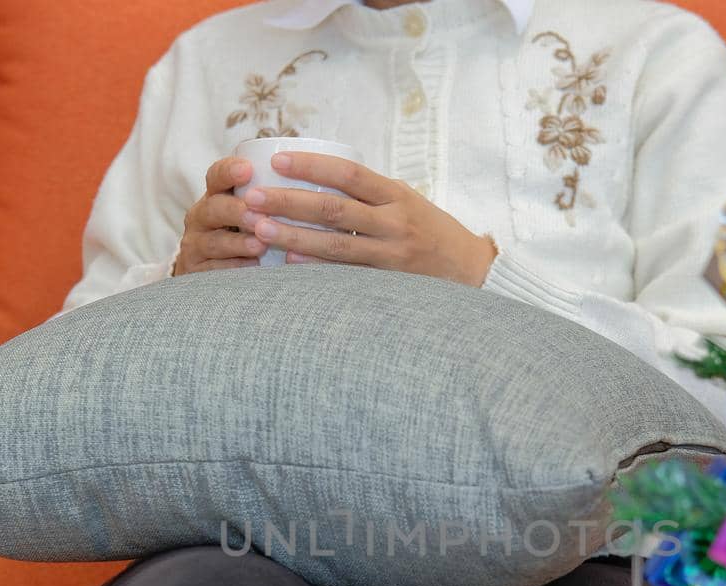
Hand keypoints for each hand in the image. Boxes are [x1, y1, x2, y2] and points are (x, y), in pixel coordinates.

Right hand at [173, 157, 266, 275]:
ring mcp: (196, 244)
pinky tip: (253, 267)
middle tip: (258, 216)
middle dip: (236, 211)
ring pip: (214, 242)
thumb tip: (308, 182)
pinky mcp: (197, 270)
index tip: (247, 170)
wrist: (207, 268)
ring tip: (260, 245)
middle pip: (213, 208)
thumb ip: (266, 199)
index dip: (229, 171)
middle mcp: (201, 216)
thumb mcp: (247, 211)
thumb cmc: (240, 232)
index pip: (216, 176)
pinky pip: (213, 270)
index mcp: (214, 196)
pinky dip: (234, 268)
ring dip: (238, 243)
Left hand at [240, 153, 496, 286]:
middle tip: (252, 198)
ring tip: (258, 228)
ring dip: (292, 237)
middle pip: (334, 209)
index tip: (278, 160)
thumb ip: (369, 195)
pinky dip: (315, 269)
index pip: (349, 174)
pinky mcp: (389, 285)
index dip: (312, 166)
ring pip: (335, 246)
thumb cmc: (432, 233)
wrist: (473, 272)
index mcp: (398, 195)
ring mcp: (391, 257)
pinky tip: (287, 264)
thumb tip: (314, 179)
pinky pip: (345, 276)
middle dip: (289, 202)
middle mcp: (395, 223)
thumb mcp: (407, 203)